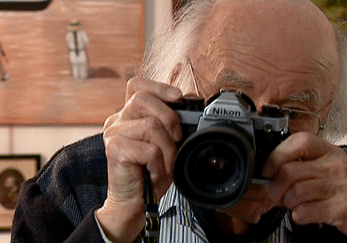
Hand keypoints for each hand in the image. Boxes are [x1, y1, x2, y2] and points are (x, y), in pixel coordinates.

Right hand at [96, 77, 182, 241]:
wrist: (135, 203)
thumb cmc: (151, 173)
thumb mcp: (167, 144)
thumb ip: (173, 122)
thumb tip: (190, 100)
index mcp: (129, 115)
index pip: (137, 85)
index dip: (158, 86)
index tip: (178, 96)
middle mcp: (117, 121)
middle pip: (142, 98)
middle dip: (169, 116)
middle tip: (177, 138)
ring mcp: (113, 134)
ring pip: (150, 125)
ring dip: (167, 148)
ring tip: (165, 164)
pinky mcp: (114, 150)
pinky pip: (148, 149)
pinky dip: (159, 164)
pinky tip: (155, 174)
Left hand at [262, 132, 346, 242]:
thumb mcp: (331, 168)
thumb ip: (305, 165)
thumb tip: (271, 172)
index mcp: (329, 152)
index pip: (298, 142)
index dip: (276, 156)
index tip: (267, 170)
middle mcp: (335, 166)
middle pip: (289, 171)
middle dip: (275, 187)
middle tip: (276, 195)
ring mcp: (339, 187)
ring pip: (295, 192)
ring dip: (287, 203)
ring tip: (294, 205)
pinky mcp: (341, 208)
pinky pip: (305, 211)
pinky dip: (298, 216)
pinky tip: (305, 214)